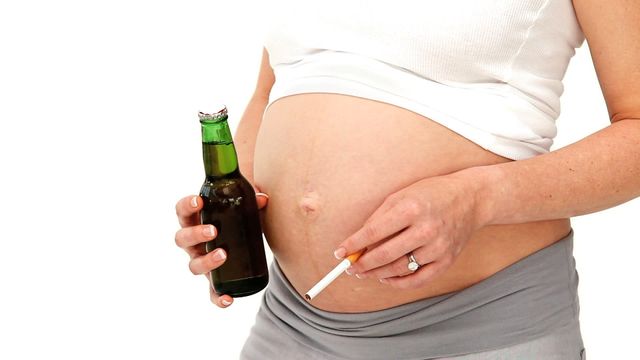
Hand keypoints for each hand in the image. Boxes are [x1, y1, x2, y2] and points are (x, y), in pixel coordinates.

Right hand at [174, 189, 268, 306]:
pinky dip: (217, 297)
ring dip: (206, 261)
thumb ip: (252, 201)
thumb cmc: (235, 217)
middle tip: (213, 231)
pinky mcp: (213, 279)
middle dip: (195, 234)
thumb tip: (263, 199)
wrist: (240, 237)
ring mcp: (201, 261)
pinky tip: (228, 299)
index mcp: (195, 220)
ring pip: (193, 265)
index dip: (186, 206)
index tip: (198, 201)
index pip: (182, 211)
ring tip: (223, 255)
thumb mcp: (244, 207)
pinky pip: (211, 291)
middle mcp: (193, 242)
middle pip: (182, 239)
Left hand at [334, 172, 486, 288]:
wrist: (471, 199)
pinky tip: (386, 278)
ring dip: (377, 273)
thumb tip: (357, 242)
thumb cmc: (431, 194)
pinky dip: (399, 282)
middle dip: (362, 264)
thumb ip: (379, 218)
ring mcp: (438, 247)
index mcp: (410, 208)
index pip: (373, 233)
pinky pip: (418, 279)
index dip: (353, 245)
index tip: (339, 253)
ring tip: (364, 272)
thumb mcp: (401, 195)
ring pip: (399, 269)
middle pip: (384, 254)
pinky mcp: (447, 260)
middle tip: (349, 267)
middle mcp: (425, 229)